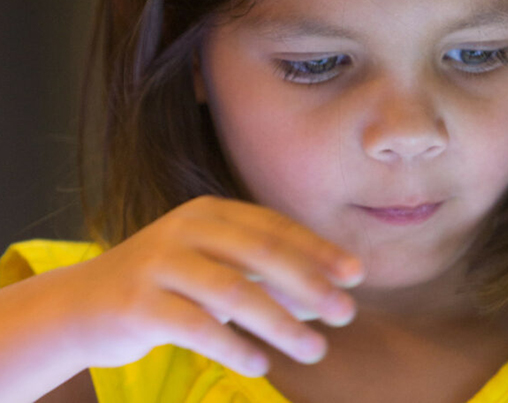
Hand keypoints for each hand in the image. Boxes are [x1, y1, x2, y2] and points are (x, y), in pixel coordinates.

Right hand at [59, 195, 364, 375]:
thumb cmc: (165, 286)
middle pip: (262, 253)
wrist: (80, 307)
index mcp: (210, 213)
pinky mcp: (137, 303)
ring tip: (316, 351)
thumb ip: (266, 280)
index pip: (276, 227)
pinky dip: (234, 346)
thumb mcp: (216, 271)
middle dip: (311, 284)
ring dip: (282, 323)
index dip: (319, 250)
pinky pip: (197, 327)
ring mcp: (159, 262)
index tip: (356, 275)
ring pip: (234, 291)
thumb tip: (326, 300)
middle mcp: (186, 228)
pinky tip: (261, 365)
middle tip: (347, 314)